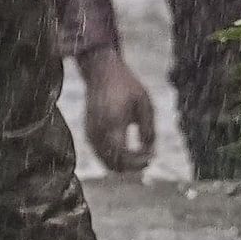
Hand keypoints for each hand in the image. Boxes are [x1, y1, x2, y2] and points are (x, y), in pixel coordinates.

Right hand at [79, 48, 156, 174]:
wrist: (101, 72)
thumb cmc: (126, 85)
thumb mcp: (145, 103)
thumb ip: (149, 129)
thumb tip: (151, 153)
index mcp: (113, 122)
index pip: (123, 155)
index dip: (138, 162)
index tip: (152, 157)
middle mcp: (98, 131)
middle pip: (113, 164)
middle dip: (132, 167)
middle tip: (148, 159)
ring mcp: (91, 133)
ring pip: (106, 163)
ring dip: (123, 165)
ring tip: (140, 154)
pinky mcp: (88, 133)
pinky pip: (101, 155)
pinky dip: (114, 158)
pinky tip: (128, 150)